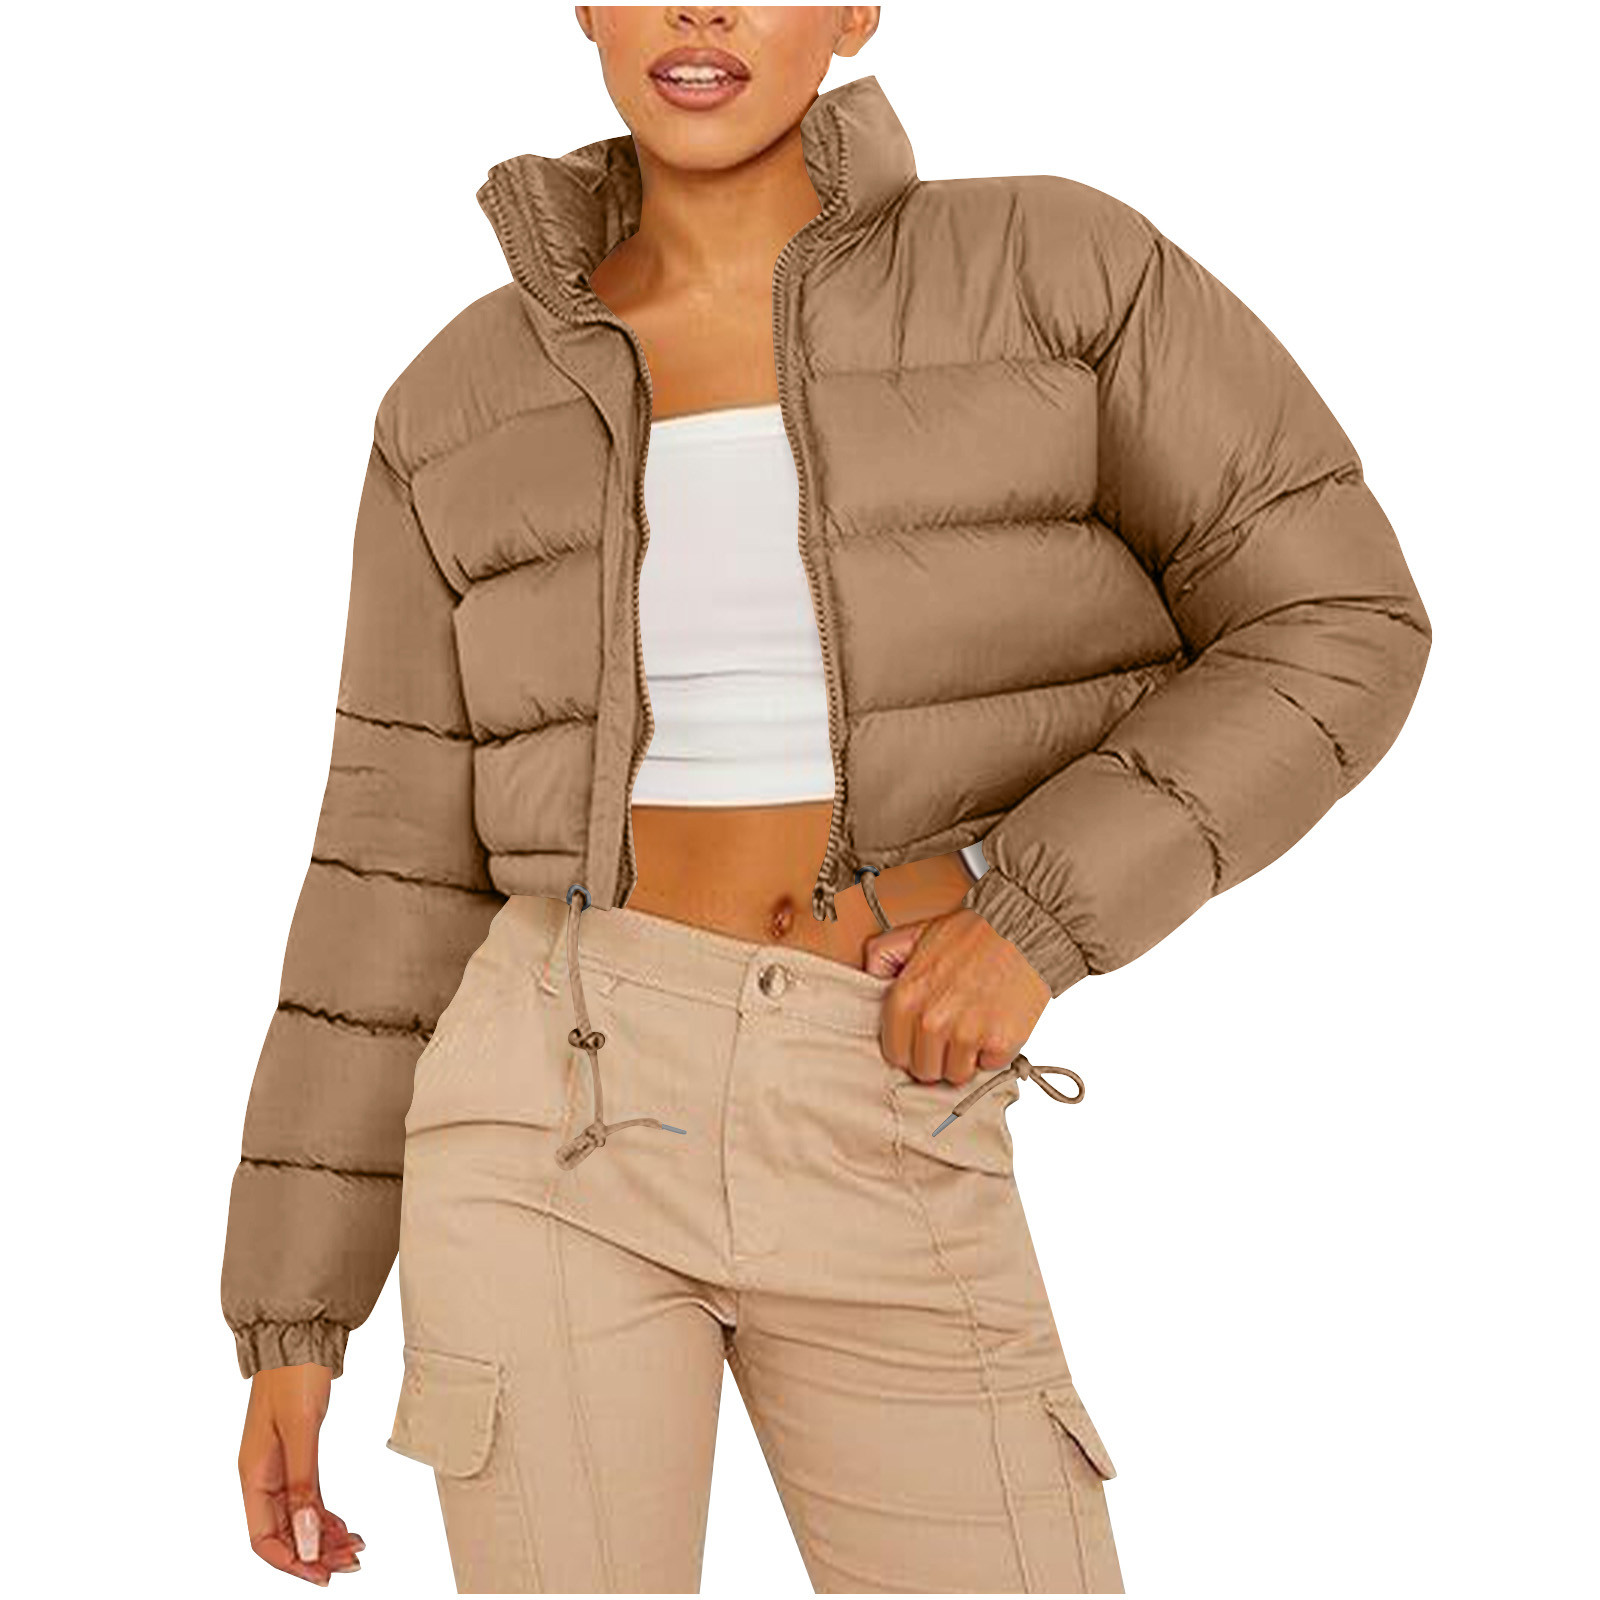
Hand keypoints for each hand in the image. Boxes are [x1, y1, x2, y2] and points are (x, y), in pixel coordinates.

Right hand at [239, 1363, 364, 1583]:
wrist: (300, 1337)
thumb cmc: (293, 1376)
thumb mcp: (301, 1430)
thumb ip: (302, 1485)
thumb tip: (308, 1538)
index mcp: (253, 1474)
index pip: (263, 1539)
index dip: (292, 1561)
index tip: (323, 1574)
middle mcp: (262, 1476)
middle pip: (283, 1533)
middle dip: (315, 1553)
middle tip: (352, 1562)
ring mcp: (279, 1466)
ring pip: (298, 1518)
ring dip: (324, 1537)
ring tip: (355, 1548)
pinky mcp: (296, 1454)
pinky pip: (307, 1498)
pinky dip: (325, 1515)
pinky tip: (345, 1526)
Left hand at [863, 908, 1050, 1086]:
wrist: (1023, 927)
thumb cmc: (970, 931)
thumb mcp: (912, 934)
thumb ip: (881, 957)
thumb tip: (865, 983)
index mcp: (905, 998)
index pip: (895, 1055)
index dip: (911, 1046)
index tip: (924, 1034)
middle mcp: (931, 1021)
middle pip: (925, 1071)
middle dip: (937, 1055)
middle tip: (953, 1028)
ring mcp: (967, 1035)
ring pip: (956, 1075)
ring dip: (965, 1057)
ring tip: (974, 1024)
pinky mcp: (1000, 1043)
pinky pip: (989, 1067)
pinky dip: (994, 1051)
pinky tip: (995, 1023)